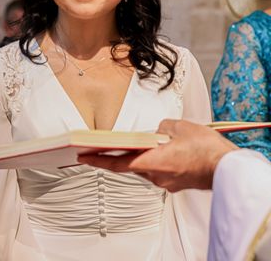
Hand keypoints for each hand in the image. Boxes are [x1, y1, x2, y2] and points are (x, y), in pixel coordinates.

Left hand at [78, 119, 237, 191]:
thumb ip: (160, 128)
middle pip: (130, 165)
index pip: (117, 163)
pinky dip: (156, 161)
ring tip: (137, 143)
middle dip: (118, 155)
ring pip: (146, 167)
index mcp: (151, 162)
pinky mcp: (176, 184)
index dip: (97, 160)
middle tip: (99, 148)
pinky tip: (162, 151)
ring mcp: (166, 182)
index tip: (82, 157)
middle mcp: (156, 176)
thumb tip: (155, 133)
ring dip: (141, 156)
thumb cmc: (205, 148)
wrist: (228, 167)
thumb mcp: (178, 127)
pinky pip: (160, 171)